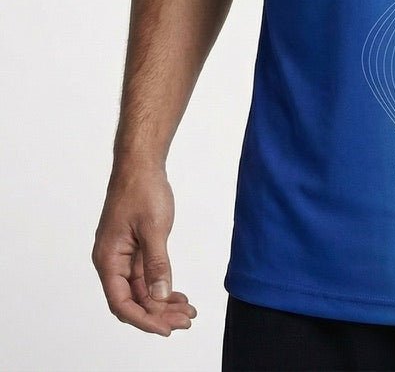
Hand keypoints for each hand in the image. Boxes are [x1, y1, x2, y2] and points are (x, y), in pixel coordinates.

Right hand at [92, 164, 196, 335]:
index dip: (143, 319)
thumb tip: (159, 295)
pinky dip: (162, 286)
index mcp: (108, 260)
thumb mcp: (154, 228)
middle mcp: (112, 262)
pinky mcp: (135, 248)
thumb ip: (157, 263)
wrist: (141, 165)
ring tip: (187, 312)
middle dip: (158, 314)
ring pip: (141, 290)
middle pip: (133, 300)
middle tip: (185, 321)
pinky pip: (146, 275)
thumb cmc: (142, 190)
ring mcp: (123, 256)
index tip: (166, 329)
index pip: (122, 303)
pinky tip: (178, 295)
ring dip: (162, 302)